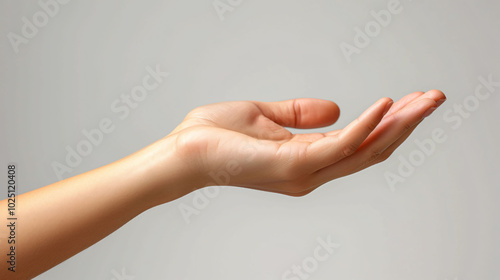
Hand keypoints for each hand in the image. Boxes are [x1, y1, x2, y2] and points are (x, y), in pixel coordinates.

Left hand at [166, 90, 445, 195]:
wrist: (183, 151)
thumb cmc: (216, 136)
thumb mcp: (265, 117)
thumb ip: (301, 114)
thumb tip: (338, 109)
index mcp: (307, 159)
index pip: (359, 144)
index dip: (389, 123)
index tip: (413, 100)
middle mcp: (312, 171)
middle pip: (371, 150)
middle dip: (407, 124)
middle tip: (435, 98)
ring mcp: (304, 172)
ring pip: (365, 150)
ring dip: (398, 123)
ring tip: (425, 99)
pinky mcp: (292, 165)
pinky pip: (339, 145)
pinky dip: (366, 125)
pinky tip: (386, 105)